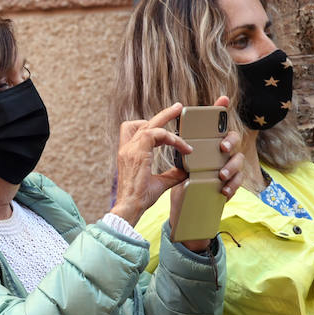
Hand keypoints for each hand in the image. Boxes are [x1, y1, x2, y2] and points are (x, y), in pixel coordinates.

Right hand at [111, 103, 189, 225]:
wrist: (130, 207)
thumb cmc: (140, 198)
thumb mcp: (160, 183)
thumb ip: (172, 174)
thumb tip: (186, 169)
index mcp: (129, 154)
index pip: (137, 131)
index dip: (153, 126)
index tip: (169, 129)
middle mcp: (127, 149)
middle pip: (142, 123)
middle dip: (162, 114)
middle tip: (178, 107)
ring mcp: (130, 149)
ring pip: (150, 126)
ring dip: (168, 121)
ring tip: (181, 116)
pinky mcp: (137, 152)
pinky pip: (155, 135)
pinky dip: (170, 137)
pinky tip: (181, 146)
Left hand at [168, 96, 249, 251]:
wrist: (186, 211)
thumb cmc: (182, 185)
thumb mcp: (176, 167)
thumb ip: (174, 152)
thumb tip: (156, 134)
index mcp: (209, 147)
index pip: (216, 126)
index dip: (220, 111)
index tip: (223, 100)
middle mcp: (221, 156)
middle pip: (233, 139)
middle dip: (230, 140)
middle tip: (222, 148)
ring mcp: (228, 170)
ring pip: (238, 162)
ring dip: (231, 168)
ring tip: (220, 176)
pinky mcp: (230, 187)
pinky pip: (237, 184)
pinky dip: (231, 187)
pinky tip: (224, 192)